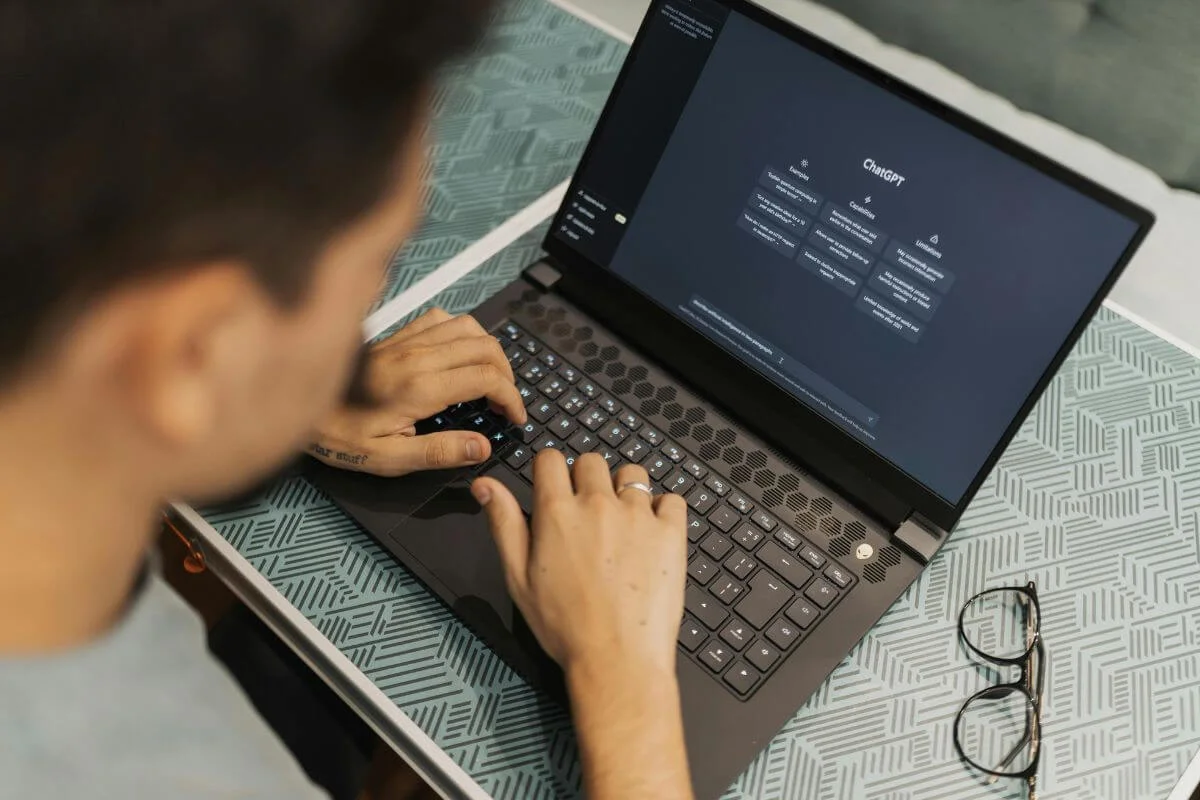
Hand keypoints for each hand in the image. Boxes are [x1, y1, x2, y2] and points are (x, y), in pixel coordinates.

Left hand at [308, 308, 526, 476]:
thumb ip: (439, 452)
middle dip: (507, 374)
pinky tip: (459, 352)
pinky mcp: (397, 336)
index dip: (511, 398)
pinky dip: (462, 331)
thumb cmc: (339, 436)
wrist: (300, 407)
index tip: (514, 417)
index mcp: (419, 388)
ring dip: (489, 350)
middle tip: (505, 402)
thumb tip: (481, 447)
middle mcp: (417, 357)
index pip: (486, 378)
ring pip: (468, 326)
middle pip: (485, 347)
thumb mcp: (388, 459)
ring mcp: (407, 341)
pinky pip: (441, 317)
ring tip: (490, 377)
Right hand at [472, 451, 688, 676]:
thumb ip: (504, 523)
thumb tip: (485, 485)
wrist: (617, 659)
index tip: (554, 487)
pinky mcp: (670, 533)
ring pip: (632, 474)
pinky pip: (672, 499)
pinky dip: (663, 510)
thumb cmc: (566, 626)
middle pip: (591, 461)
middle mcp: (598, 505)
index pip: (551, 459)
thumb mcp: (518, 577)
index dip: (550, 471)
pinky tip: (651, 534)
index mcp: (557, 513)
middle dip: (586, 480)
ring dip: (624, 490)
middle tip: (587, 514)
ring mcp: (638, 516)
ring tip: (621, 523)